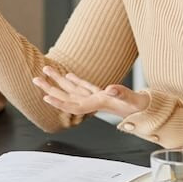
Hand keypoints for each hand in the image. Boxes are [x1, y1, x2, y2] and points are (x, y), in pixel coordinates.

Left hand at [32, 66, 149, 117]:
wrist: (147, 111)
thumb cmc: (140, 107)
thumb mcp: (132, 100)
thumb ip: (121, 94)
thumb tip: (110, 89)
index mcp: (97, 104)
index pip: (73, 105)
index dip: (59, 102)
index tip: (45, 96)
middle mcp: (93, 101)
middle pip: (67, 96)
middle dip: (50, 87)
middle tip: (35, 78)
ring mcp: (97, 97)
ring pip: (73, 89)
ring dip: (58, 80)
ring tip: (45, 69)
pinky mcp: (102, 94)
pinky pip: (84, 87)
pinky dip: (75, 80)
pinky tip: (67, 75)